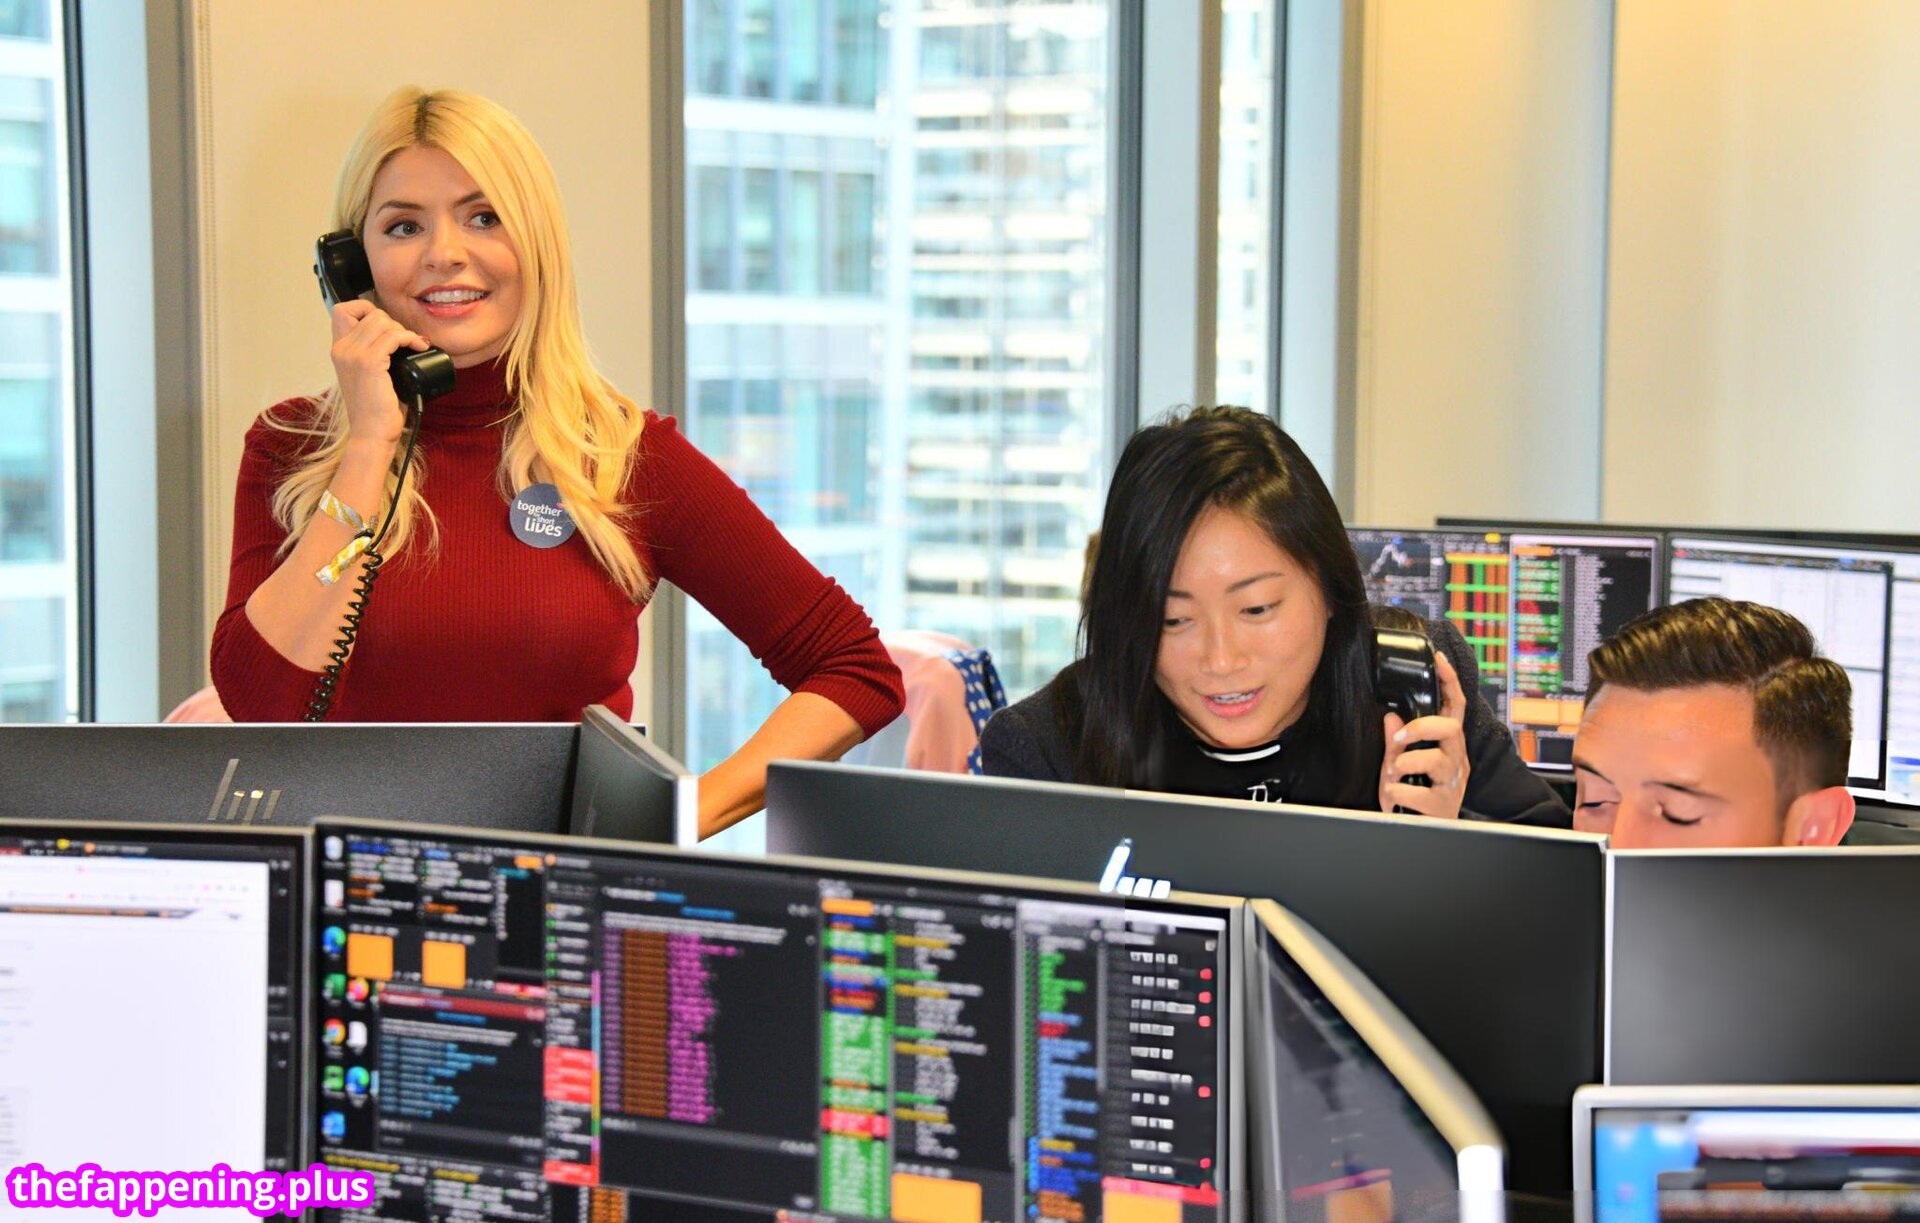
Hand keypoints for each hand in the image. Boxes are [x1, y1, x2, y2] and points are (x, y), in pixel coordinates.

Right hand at [329, 299, 430, 445]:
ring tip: (413, 345)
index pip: (343, 310)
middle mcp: (341, 349)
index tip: (387, 327)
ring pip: (382, 321)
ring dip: (403, 330)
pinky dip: (409, 337)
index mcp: (339, 350)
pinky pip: (393, 335)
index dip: (367, 309)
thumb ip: (375, 354)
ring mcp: (353, 355)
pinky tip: (418, 346)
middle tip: (407, 343)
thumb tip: (400, 336)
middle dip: (394, 323)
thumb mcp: (371, 375)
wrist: (372, 434)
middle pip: (370, 313)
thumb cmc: (376, 409)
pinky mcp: (368, 363)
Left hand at [1378, 650, 1470, 818]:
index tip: (1439, 659)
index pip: (1454, 708)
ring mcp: (1453, 783)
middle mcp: (1456, 761)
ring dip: (1405, 764)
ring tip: (1393, 777)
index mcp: (1447, 746)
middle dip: (1421, 728)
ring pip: (1435, 760)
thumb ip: (1396, 743)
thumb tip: (1391, 718)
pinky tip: (1395, 797)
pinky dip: (1398, 792)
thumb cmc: (1413, 799)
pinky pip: (1418, 792)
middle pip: (1450, 728)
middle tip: (1399, 739)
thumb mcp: (1398, 766)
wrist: (1418, 832)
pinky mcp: (1444, 805)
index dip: (1449, 682)